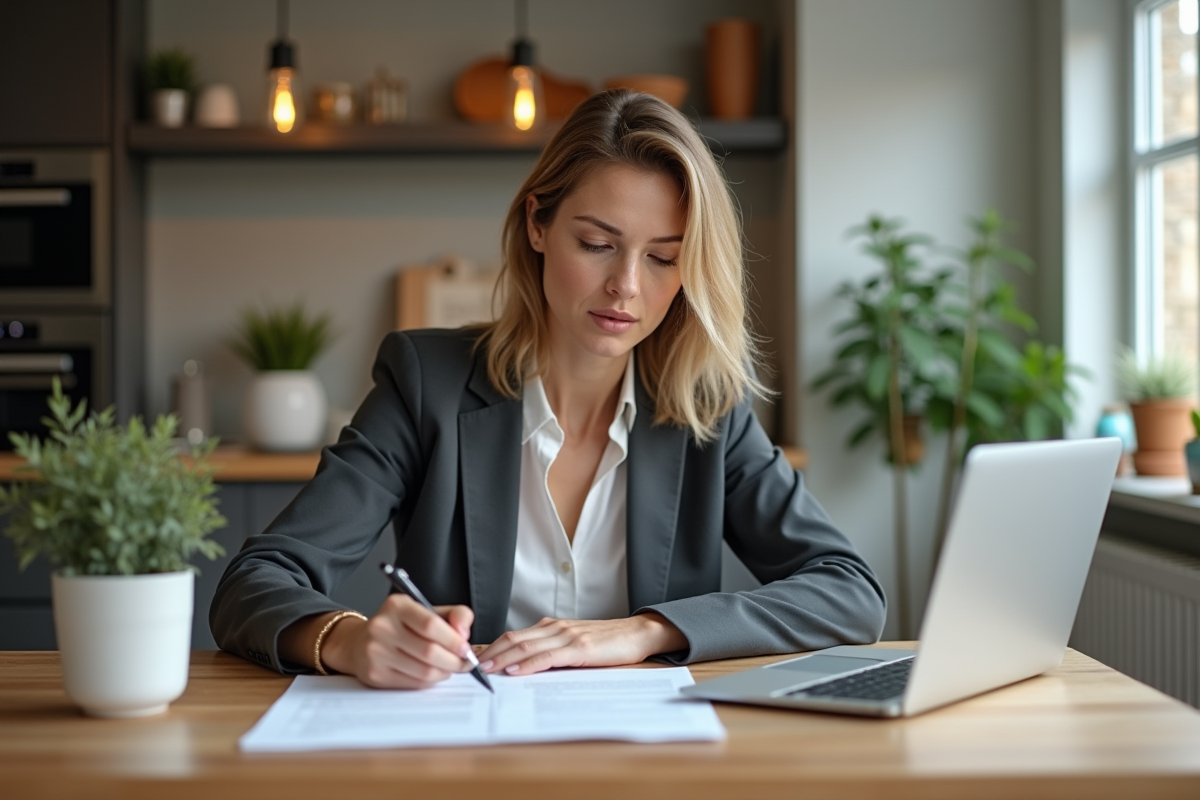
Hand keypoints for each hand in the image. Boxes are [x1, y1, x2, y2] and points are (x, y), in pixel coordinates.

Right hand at [320, 595, 475, 688]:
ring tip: (449, 668)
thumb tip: (464, 633)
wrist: (360, 642)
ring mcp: (376, 652)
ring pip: (423, 671)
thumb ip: (454, 614)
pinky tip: (433, 674)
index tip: (466, 648)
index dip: (453, 640)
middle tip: (465, 663)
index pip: (430, 624)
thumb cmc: (400, 626)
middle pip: (429, 651)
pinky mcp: (375, 674)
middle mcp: (382, 627)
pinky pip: (413, 683)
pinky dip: (430, 681)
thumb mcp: (426, 610)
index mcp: (397, 606)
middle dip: (454, 661)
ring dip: (444, 673)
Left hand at [477, 612, 687, 676]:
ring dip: (503, 658)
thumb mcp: (573, 644)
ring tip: (485, 669)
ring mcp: (566, 636)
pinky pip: (548, 656)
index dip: (492, 647)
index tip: (474, 660)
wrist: (637, 634)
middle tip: (470, 666)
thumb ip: (550, 651)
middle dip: (490, 652)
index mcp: (551, 627)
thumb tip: (523, 666)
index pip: (513, 635)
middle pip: (513, 638)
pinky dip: (528, 664)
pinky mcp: (579, 648)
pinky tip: (515, 670)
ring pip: (526, 646)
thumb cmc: (606, 642)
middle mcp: (554, 628)